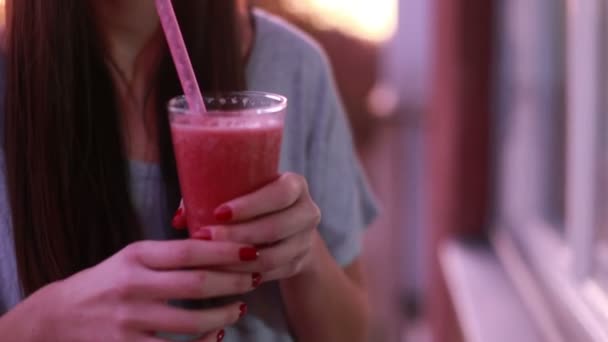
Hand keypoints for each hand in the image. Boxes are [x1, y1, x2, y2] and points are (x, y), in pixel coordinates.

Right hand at [2, 240, 259, 341]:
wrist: (54, 319)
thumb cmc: (104, 284)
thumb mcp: (130, 259)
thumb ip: (167, 255)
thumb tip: (218, 247)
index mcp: (135, 256)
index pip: (189, 250)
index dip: (225, 251)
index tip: (251, 251)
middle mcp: (132, 285)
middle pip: (196, 285)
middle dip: (233, 282)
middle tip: (254, 280)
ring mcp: (128, 321)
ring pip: (191, 322)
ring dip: (223, 316)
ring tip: (238, 309)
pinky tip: (216, 336)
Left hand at [174, 173, 321, 282]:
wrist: (288, 227)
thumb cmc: (254, 202)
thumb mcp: (242, 191)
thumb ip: (211, 196)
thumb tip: (179, 218)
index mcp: (295, 185)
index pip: (279, 194)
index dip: (250, 205)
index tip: (218, 212)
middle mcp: (307, 211)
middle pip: (276, 227)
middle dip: (237, 235)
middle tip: (203, 238)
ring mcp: (306, 240)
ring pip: (273, 256)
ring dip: (237, 260)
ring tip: (207, 259)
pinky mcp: (298, 263)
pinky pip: (271, 273)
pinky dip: (245, 275)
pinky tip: (221, 273)